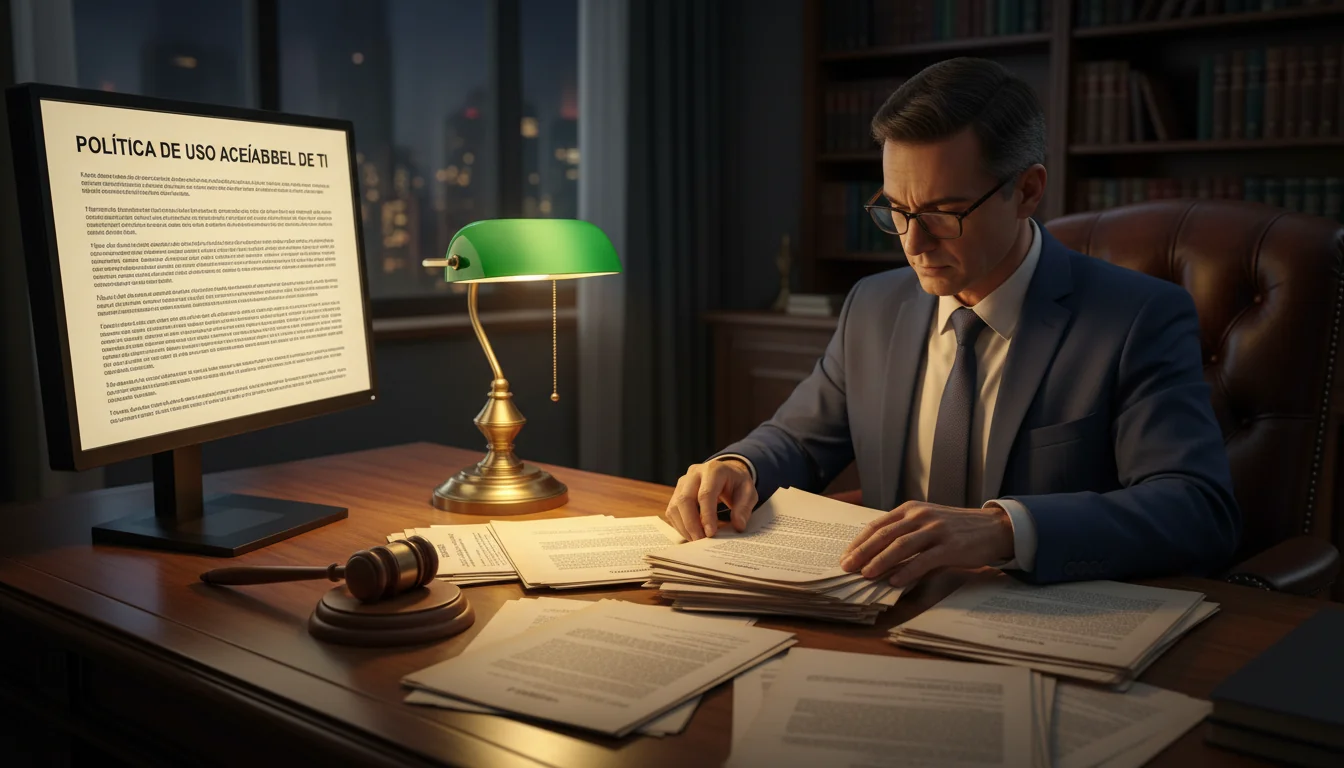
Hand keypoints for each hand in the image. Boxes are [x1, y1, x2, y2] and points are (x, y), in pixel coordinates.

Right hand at [664, 459, 757, 540]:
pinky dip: (680, 526)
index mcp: (713, 470)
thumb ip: (744, 508)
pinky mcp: (676, 493)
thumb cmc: (736, 484)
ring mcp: (682, 483)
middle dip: (691, 524)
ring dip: (684, 527)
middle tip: (701, 541)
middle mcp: (694, 473)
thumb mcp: (748, 492)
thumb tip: (738, 526)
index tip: (711, 533)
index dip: (706, 515)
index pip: (705, 493)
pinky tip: (692, 535)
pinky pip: (672, 512)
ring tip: (697, 541)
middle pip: (685, 499)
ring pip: (675, 506)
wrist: (726, 474)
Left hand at [839, 501, 1014, 587]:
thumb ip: (904, 534)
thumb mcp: (927, 523)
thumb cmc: (956, 528)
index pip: (878, 525)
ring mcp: (936, 530)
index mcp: (911, 509)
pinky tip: (895, 580)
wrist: (993, 527)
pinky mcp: (951, 546)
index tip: (845, 556)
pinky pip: (925, 559)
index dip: (859, 541)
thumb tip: (876, 556)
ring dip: (881, 560)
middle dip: (863, 552)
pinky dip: (908, 570)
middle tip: (847, 567)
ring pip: (901, 545)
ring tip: (866, 574)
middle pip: (885, 534)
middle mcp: (921, 516)